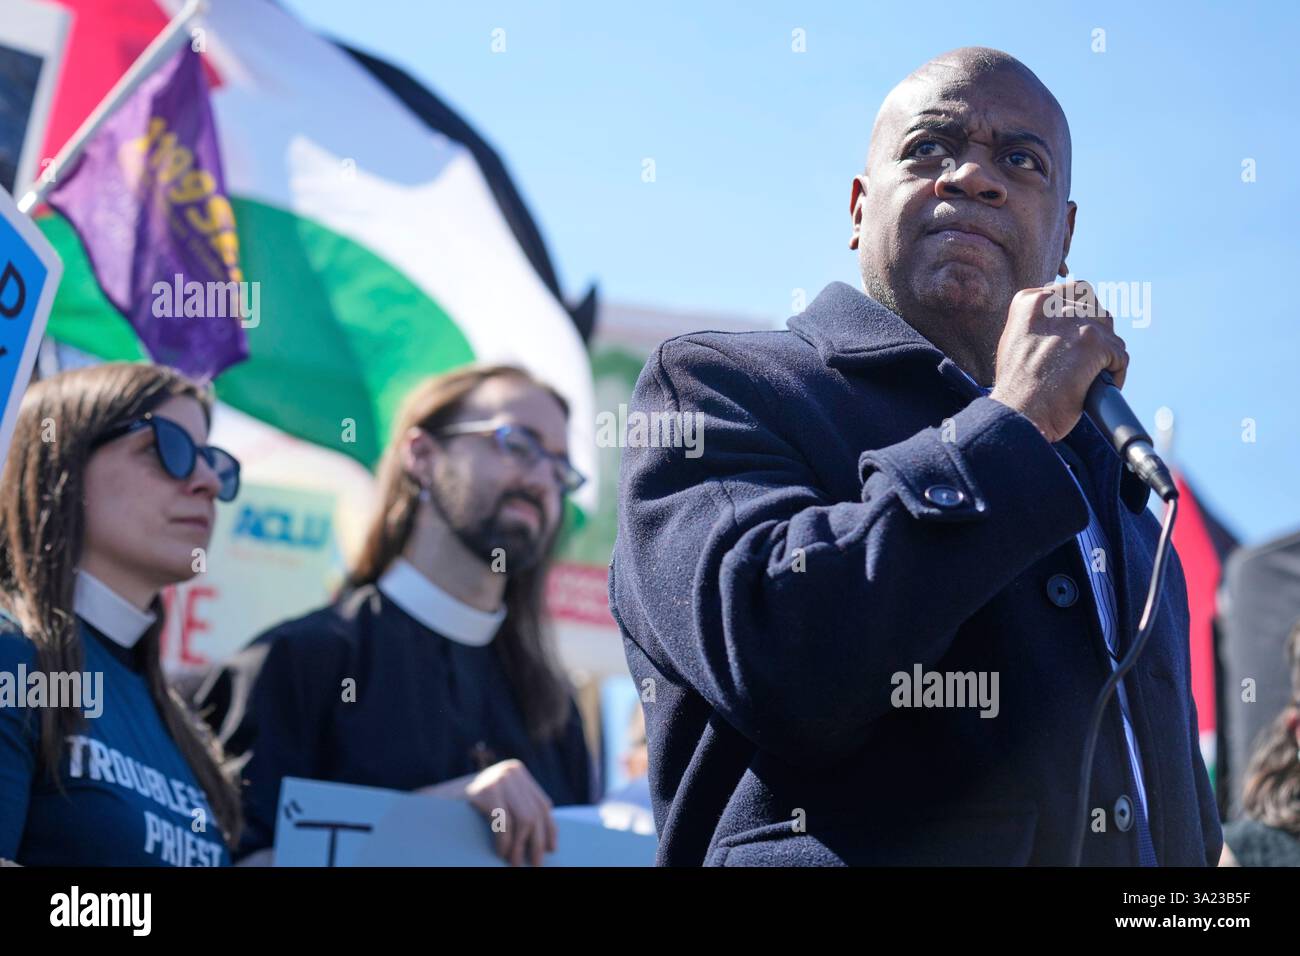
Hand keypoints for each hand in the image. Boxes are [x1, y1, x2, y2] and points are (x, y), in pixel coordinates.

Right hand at [463, 759, 556, 865]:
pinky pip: (504, 823)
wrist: (434, 801)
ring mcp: (498, 779)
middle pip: (535, 814)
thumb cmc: (468, 806)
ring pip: (524, 820)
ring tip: (514, 862)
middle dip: (536, 843)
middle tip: (534, 864)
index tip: (551, 849)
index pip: (542, 804)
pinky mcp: (485, 791)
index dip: (550, 828)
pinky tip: (501, 853)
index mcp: (517, 772)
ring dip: (520, 846)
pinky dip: (505, 842)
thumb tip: (545, 836)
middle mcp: (511, 772)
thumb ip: (518, 807)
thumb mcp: (499, 799)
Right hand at [988, 280, 1127, 443]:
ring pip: (1109, 331)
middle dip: (1095, 331)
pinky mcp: (1096, 343)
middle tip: (1086, 357)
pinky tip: (1096, 387)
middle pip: (1095, 308)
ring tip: (1089, 374)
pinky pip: (1120, 356)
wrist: (1019, 412)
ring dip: (1105, 352)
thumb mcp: (1015, 341)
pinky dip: (1115, 374)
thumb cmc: (1016, 388)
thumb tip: (1064, 326)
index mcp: (1030, 301)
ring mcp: (1077, 322)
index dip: (1080, 315)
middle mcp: (1053, 304)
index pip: (1073, 292)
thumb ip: (1038, 323)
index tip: (1077, 337)